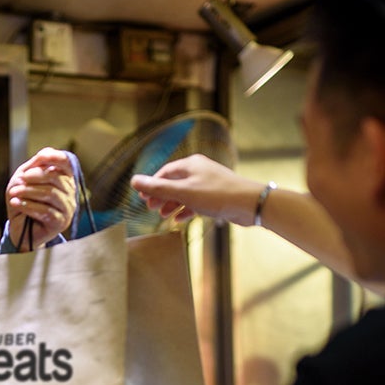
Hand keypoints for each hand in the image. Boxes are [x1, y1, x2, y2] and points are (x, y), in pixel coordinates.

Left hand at [5, 147, 77, 246]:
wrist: (20, 229)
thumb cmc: (24, 201)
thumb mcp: (25, 179)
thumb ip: (34, 166)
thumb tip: (43, 155)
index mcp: (63, 178)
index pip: (66, 163)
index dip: (55, 157)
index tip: (40, 156)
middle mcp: (69, 192)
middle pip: (56, 177)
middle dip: (35, 176)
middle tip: (20, 179)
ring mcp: (67, 208)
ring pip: (50, 194)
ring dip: (29, 191)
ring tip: (13, 192)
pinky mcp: (60, 222)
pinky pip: (45, 211)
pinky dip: (28, 205)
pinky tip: (15, 203)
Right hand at [130, 154, 264, 225]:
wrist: (249, 204)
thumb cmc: (217, 195)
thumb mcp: (183, 192)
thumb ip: (158, 188)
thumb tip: (134, 181)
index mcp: (191, 165)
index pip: (165, 172)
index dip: (152, 185)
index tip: (143, 198)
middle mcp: (199, 171)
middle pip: (174, 182)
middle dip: (161, 195)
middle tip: (151, 208)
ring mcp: (208, 183)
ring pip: (184, 193)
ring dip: (172, 204)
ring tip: (163, 215)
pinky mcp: (216, 196)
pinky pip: (196, 201)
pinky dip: (186, 209)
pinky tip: (179, 219)